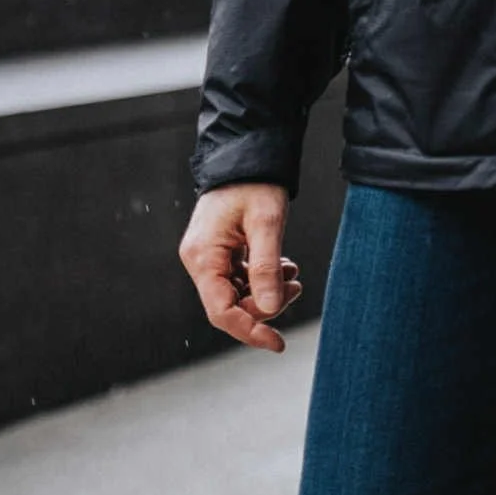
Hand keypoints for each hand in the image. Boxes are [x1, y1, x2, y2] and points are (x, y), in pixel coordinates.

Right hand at [179, 182, 302, 352]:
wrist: (247, 152)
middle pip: (229, 305)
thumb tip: (271, 310)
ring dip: (266, 291)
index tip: (278, 343)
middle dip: (265, 305)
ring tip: (292, 275)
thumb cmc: (254, 181)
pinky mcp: (219, 251)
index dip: (250, 331)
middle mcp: (200, 259)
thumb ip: (266, 267)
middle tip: (295, 288)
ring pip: (236, 293)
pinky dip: (261, 278)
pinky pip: (238, 277)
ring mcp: (208, 256)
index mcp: (204, 256)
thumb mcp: (267, 222)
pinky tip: (281, 266)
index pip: (222, 311)